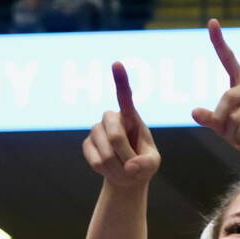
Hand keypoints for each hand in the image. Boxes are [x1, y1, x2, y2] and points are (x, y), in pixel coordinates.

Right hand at [82, 62, 160, 188]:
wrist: (126, 175)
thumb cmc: (143, 163)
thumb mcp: (153, 164)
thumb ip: (147, 164)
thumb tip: (130, 167)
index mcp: (131, 117)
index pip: (125, 96)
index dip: (120, 80)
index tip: (117, 63)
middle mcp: (112, 118)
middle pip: (116, 136)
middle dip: (127, 157)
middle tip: (134, 167)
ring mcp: (97, 129)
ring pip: (106, 153)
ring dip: (118, 168)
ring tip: (124, 169)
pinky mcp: (87, 144)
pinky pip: (96, 161)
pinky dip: (107, 172)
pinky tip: (111, 169)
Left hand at [191, 22, 239, 165]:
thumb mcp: (222, 126)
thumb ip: (210, 118)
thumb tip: (194, 112)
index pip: (228, 58)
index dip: (219, 41)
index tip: (212, 21)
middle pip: (227, 96)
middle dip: (221, 119)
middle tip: (226, 133)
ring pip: (236, 114)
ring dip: (232, 131)